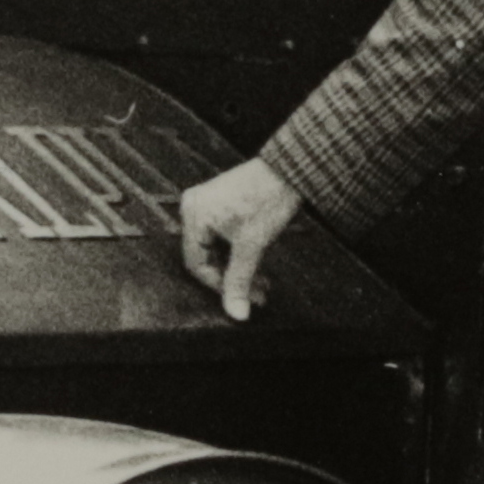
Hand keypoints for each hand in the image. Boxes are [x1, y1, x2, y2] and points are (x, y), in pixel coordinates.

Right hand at [174, 156, 298, 320]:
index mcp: (193, 215)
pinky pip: (224, 236)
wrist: (290, 169)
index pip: (196, 264)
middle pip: (207, 257)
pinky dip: (240, 252)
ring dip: (239, 268)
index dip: (219, 286)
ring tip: (262, 284)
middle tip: (257, 295)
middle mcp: (194, 207)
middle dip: (233, 278)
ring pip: (218, 249)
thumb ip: (240, 281)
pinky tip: (258, 265)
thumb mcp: (252, 245)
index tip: (242, 300)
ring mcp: (207, 203)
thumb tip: (237, 314)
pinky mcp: (222, 202)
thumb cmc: (268, 199)